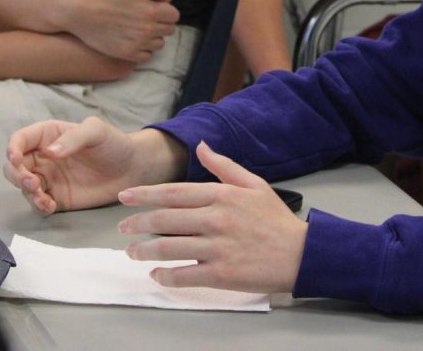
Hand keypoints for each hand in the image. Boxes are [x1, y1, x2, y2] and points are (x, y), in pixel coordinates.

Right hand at [5, 119, 183, 214]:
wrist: (131, 168)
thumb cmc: (113, 143)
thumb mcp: (96, 132)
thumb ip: (73, 139)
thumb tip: (49, 152)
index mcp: (48, 135)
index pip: (20, 139)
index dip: (12, 148)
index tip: (15, 158)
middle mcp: (42, 157)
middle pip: (13, 166)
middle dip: (16, 175)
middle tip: (32, 183)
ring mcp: (48, 178)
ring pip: (23, 187)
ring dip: (27, 193)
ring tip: (44, 198)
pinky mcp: (56, 198)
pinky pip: (38, 204)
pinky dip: (39, 206)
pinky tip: (50, 206)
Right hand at [65, 0, 179, 61]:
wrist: (78, 11)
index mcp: (150, 11)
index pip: (174, 15)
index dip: (166, 10)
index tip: (155, 8)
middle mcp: (146, 30)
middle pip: (169, 30)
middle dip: (161, 23)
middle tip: (146, 18)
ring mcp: (137, 44)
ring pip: (159, 44)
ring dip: (153, 37)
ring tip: (139, 28)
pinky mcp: (126, 54)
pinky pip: (146, 56)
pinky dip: (143, 49)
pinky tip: (133, 40)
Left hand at [118, 141, 307, 294]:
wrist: (300, 254)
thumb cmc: (275, 219)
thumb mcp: (254, 184)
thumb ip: (224, 165)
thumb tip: (202, 145)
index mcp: (222, 195)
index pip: (174, 192)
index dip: (145, 194)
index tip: (124, 196)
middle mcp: (216, 219)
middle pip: (165, 220)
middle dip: (138, 224)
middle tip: (122, 228)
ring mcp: (217, 248)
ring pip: (168, 249)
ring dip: (144, 251)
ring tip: (132, 252)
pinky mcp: (220, 274)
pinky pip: (183, 276)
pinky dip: (165, 276)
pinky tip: (156, 275)